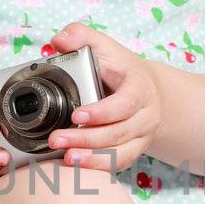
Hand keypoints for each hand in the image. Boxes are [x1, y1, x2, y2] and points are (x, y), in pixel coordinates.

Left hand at [47, 23, 161, 173]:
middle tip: (56, 140)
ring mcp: (142, 136)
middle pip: (119, 133)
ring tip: (66, 158)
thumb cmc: (122, 70)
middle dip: (86, 139)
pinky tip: (77, 167)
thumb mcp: (105, 47)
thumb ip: (81, 36)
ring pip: (121, 153)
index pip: (125, 104)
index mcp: (140, 88)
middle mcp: (146, 115)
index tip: (76, 115)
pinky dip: (99, 167)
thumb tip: (59, 39)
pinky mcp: (134, 151)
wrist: (148, 91)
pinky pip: (119, 164)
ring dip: (92, 158)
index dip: (101, 112)